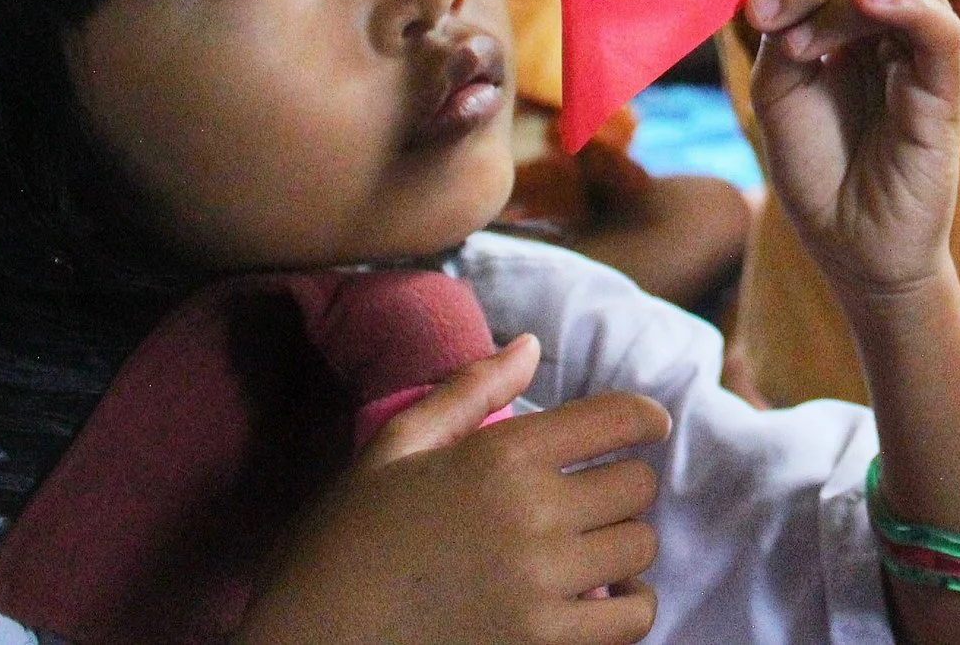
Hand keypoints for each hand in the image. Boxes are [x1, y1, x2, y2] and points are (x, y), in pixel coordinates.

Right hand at [241, 336, 670, 644]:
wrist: (309, 641)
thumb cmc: (344, 541)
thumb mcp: (394, 448)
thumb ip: (469, 392)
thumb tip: (527, 344)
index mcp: (499, 456)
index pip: (615, 419)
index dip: (645, 417)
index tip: (650, 426)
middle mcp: (532, 514)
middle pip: (637, 486)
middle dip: (623, 487)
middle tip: (595, 500)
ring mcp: (541, 584)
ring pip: (640, 549)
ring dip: (624, 546)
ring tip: (592, 551)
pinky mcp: (542, 643)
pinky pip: (632, 618)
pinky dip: (629, 607)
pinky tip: (597, 601)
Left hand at [739, 0, 959, 300]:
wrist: (851, 248)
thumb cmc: (819, 170)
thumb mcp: (778, 89)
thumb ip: (778, 29)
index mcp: (852, 18)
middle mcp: (891, 26)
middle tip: (765, 9)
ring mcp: (919, 53)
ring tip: (798, 46)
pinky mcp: (944, 89)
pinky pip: (938, 29)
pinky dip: (905, 5)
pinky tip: (866, 4)